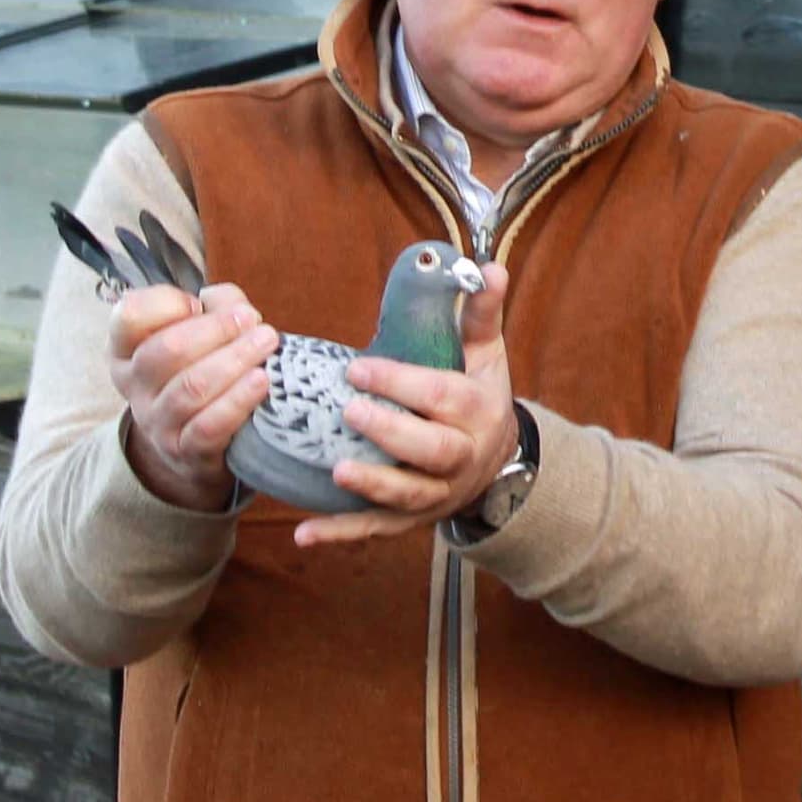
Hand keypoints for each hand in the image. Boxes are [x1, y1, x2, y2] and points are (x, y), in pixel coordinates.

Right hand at [108, 280, 276, 512]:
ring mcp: (156, 422)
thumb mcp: (204, 333)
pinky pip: (208, 427)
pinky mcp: (185, 452)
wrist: (197, 444)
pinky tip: (261, 381)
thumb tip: (237, 308)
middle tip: (249, 319)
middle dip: (215, 329)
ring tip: (266, 342)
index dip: (167, 303)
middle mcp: (134, 385)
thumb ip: (219, 306)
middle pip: (166, 350)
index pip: (130, 316)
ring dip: (234, 360)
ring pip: (190, 388)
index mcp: (128, 348)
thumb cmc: (202, 370)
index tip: (198, 303)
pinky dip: (237, 401)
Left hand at [294, 262, 515, 545]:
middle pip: (431, 448)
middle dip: (391, 432)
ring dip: (372, 487)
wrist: (498, 462)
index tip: (359, 366)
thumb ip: (479, 311)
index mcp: (476, 410)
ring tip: (335, 471)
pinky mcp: (410, 519)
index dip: (401, 383)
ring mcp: (435, 493)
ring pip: (407, 494)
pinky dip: (340, 534)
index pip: (440, 395)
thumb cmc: (480, 395)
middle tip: (350, 410)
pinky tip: (303, 533)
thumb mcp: (486, 352)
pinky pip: (374, 529)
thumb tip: (486, 266)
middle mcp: (460, 455)